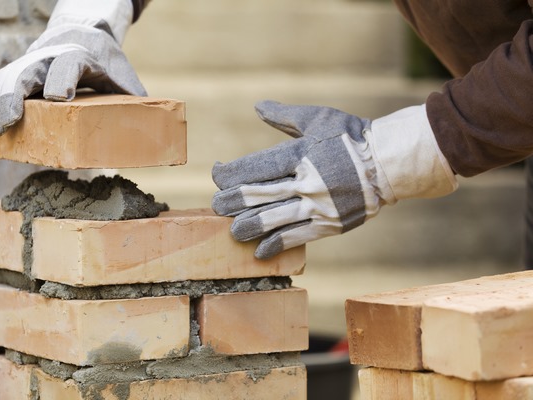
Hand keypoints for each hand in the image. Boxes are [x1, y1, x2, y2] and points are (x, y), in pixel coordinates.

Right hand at [0, 0, 145, 134]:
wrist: (85, 34)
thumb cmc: (108, 64)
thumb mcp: (125, 79)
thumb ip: (135, 101)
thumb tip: (155, 134)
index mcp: (83, 56)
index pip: (69, 63)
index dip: (62, 79)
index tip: (57, 98)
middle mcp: (54, 56)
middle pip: (30, 70)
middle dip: (17, 95)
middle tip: (11, 121)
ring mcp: (34, 61)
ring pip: (9, 76)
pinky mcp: (22, 70)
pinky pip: (1, 83)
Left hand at [212, 100, 457, 258]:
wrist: (389, 164)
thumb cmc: (351, 136)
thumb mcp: (318, 118)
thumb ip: (285, 116)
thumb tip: (257, 106)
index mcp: (301, 153)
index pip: (254, 167)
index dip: (228, 173)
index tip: (217, 173)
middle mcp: (306, 181)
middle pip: (257, 195)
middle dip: (231, 202)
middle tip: (216, 206)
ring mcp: (317, 206)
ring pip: (273, 220)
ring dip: (248, 227)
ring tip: (233, 231)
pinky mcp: (328, 225)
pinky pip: (296, 237)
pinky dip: (276, 245)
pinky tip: (260, 251)